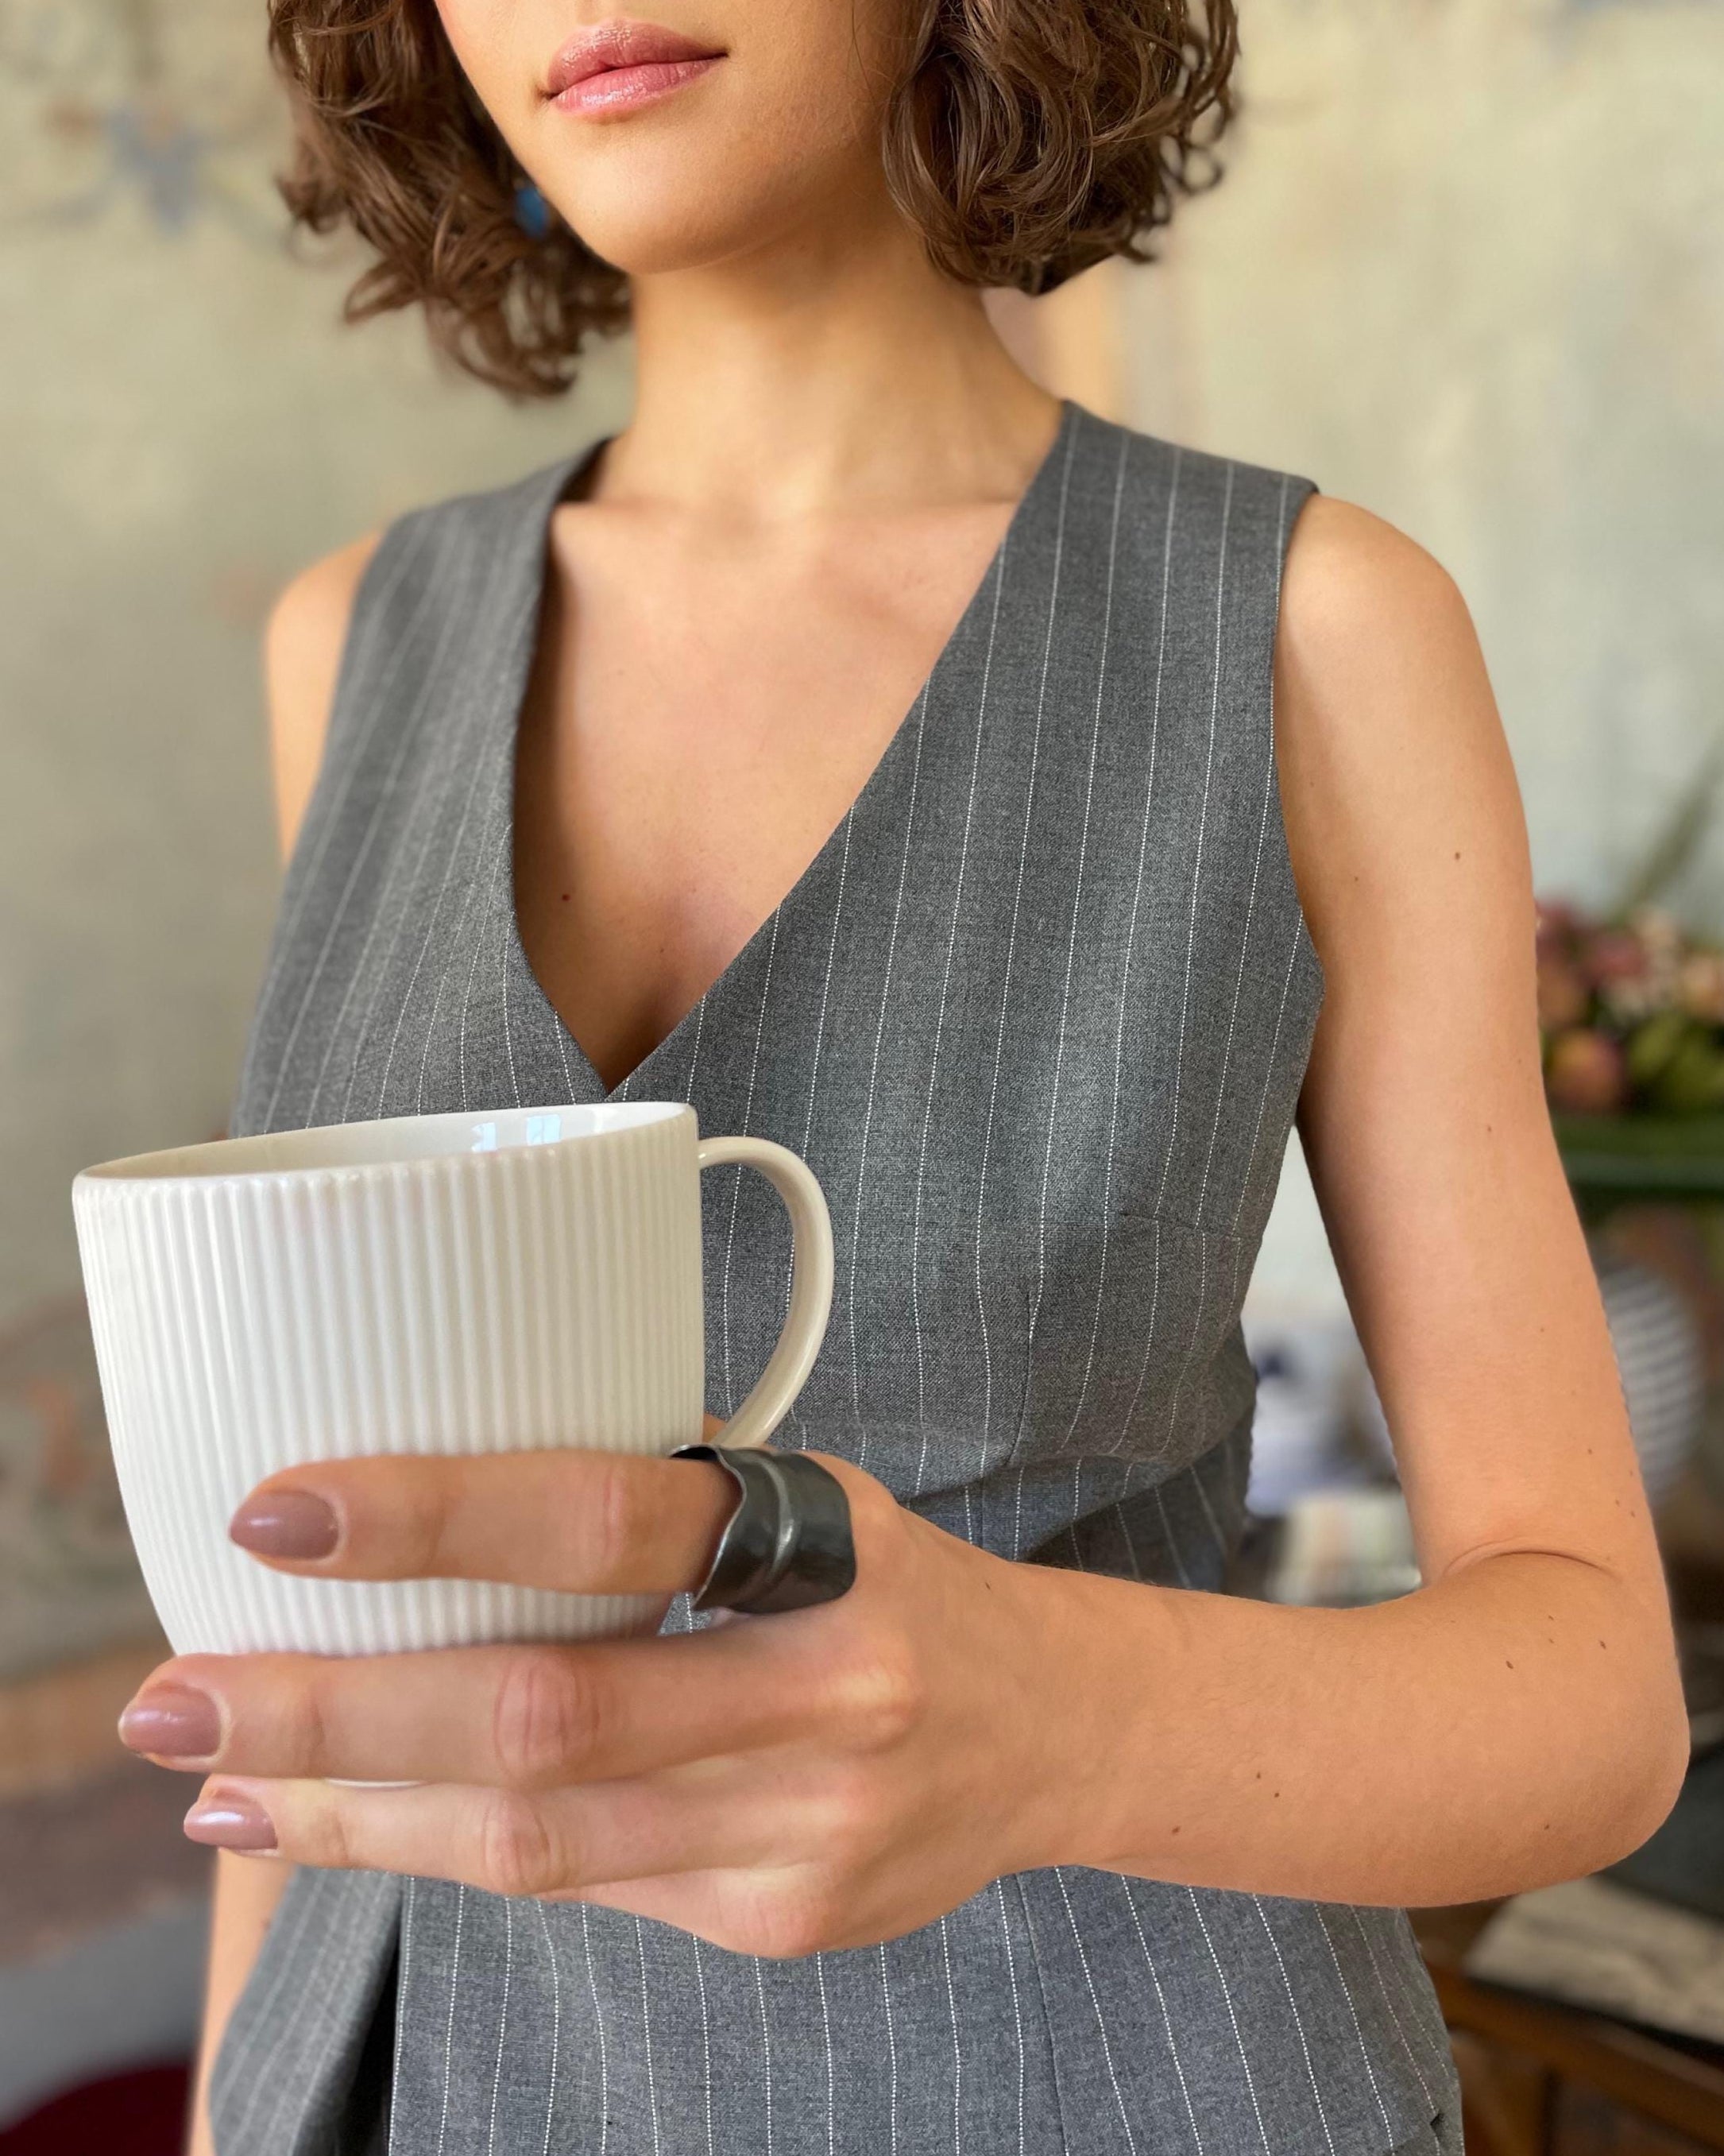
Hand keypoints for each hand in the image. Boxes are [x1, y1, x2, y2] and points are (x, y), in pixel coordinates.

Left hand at [117, 1428, 1083, 1955]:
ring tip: (224, 1782)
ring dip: (356, 1814)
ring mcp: (807, 1826)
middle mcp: (826, 1687)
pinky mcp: (781, 1922)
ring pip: (537, 1838)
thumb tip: (424, 1499)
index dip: (438, 1514)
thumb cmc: (886, 1580)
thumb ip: (654, 1504)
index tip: (280, 1514)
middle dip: (335, 1715)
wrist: (1052, 1730)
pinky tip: (357, 1828)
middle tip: (175, 1698)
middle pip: (541, 1718)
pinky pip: (582, 1889)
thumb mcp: (804, 1492)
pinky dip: (446, 1857)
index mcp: (824, 1538)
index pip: (611, 1517)